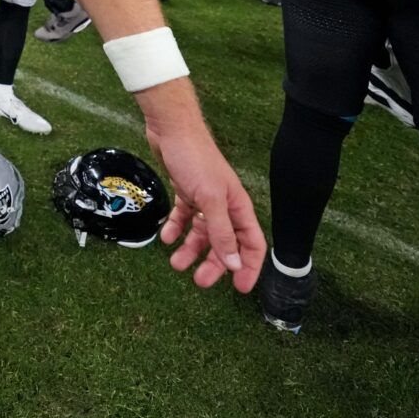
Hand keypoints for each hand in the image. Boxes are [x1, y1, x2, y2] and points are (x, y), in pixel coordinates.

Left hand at [145, 113, 264, 292]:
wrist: (171, 129)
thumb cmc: (195, 160)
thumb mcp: (210, 199)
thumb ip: (222, 232)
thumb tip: (234, 264)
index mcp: (238, 207)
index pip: (252, 243)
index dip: (249, 267)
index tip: (241, 289)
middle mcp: (224, 205)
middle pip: (225, 243)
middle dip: (214, 264)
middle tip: (198, 281)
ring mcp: (204, 198)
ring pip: (202, 233)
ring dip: (191, 249)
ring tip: (175, 263)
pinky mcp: (186, 191)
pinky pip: (184, 217)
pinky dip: (176, 228)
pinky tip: (166, 237)